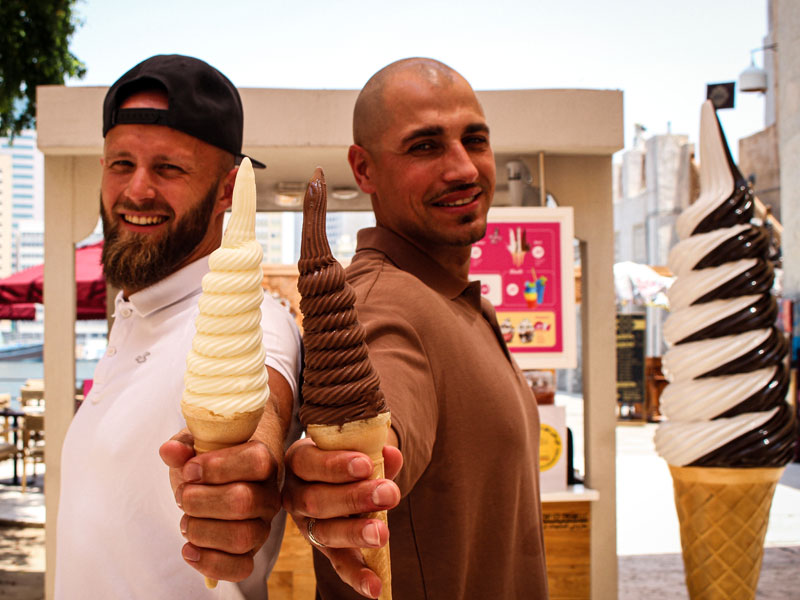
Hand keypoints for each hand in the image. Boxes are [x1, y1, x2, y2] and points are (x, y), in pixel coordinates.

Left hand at [159, 432, 281, 581]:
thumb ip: (185, 446)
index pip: (255, 462)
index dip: (217, 467)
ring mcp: (262, 526)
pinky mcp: (250, 553)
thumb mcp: (198, 448)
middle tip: (183, 496)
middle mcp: (269, 495)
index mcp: (263, 462)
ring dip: (202, 530)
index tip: (189, 470)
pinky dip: (210, 563)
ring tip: (185, 521)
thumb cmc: (210, 463)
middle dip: (200, 500)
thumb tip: (170, 450)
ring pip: (242, 537)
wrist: (221, 484)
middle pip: (243, 501)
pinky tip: (189, 549)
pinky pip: (241, 568)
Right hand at [282, 437, 402, 598]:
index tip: (366, 464)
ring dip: (356, 533)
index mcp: (299, 461)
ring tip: (382, 533)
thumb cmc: (344, 455)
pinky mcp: (324, 548)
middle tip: (388, 494)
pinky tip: (375, 587)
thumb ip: (374, 452)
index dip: (336, 465)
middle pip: (317, 500)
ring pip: (325, 532)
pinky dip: (357, 576)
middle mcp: (296, 494)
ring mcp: (307, 525)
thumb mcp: (354, 448)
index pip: (310, 463)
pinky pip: (338, 563)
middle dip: (354, 498)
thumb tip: (392, 455)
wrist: (338, 474)